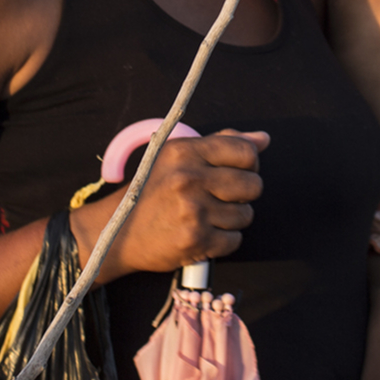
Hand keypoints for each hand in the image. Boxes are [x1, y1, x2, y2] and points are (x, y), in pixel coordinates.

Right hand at [74, 130, 265, 278]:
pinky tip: (204, 234)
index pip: (246, 152)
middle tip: (222, 198)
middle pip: (253, 184)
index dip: (249, 165)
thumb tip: (263, 139)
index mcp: (185, 152)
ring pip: (245, 215)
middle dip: (244, 195)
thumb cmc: (152, 191)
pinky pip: (234, 240)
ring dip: (232, 219)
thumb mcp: (178, 157)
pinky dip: (224, 241)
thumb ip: (222, 143)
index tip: (236, 173)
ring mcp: (192, 210)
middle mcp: (188, 178)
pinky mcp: (195, 240)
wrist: (117, 232)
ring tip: (207, 217)